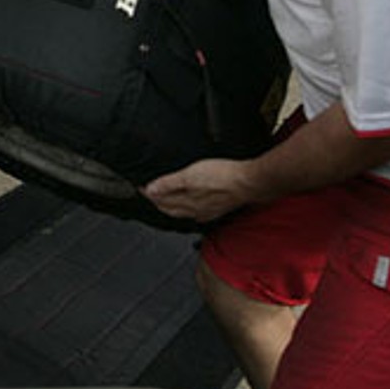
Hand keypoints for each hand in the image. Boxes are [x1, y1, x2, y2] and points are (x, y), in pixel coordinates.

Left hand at [141, 156, 257, 224]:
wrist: (249, 182)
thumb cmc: (223, 177)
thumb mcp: (190, 175)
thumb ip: (169, 183)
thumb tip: (150, 190)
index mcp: (186, 204)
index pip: (161, 202)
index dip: (149, 194)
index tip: (140, 188)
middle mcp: (195, 211)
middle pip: (171, 209)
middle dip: (158, 202)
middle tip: (149, 194)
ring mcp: (207, 211)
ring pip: (184, 211)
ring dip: (173, 206)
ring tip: (166, 201)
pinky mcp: (219, 207)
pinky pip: (198, 212)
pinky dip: (190, 208)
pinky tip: (194, 206)